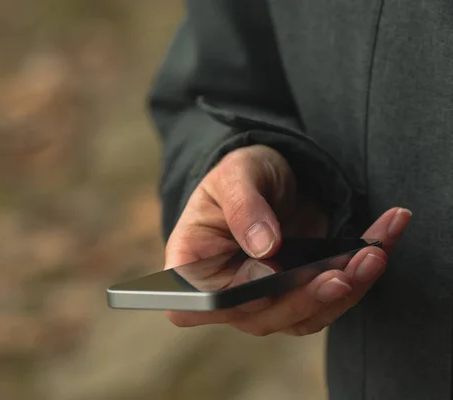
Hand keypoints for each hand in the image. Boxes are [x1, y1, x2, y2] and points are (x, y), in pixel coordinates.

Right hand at [164, 145, 410, 335]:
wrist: (269, 178)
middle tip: (341, 272)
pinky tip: (380, 245)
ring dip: (343, 291)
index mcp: (192, 265)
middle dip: (306, 297)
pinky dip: (358, 279)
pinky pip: (329, 301)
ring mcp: (263, 300)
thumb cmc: (240, 175)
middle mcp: (225, 292)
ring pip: (303, 316)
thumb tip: (265, 249)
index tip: (268, 274)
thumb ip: (244, 207)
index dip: (232, 299)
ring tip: (372, 255)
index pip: (198, 303)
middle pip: (260, 317)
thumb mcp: (236, 174)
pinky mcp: (298, 295)